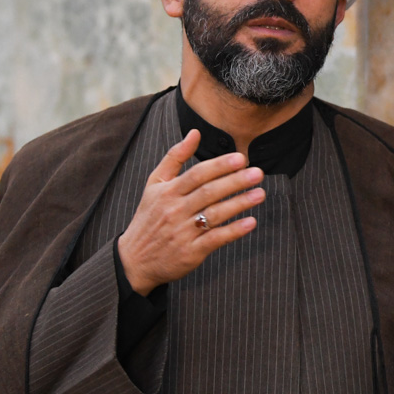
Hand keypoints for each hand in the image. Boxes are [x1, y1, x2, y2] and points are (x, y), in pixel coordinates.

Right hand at [115, 130, 263, 294]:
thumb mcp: (154, 184)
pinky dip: (233, 231)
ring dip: (239, 203)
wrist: (134, 260)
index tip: (241, 158)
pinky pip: (215, 239)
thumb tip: (195, 133)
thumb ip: (175, 157)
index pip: (197, 174)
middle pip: (208, 192)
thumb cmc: (148, 218)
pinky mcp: (190, 252)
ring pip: (214, 214)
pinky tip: (251, 222)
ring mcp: (182, 232)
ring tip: (259, 194)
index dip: (220, 166)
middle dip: (235, 182)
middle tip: (258, 173)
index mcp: (168, 192)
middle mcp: (175, 210)